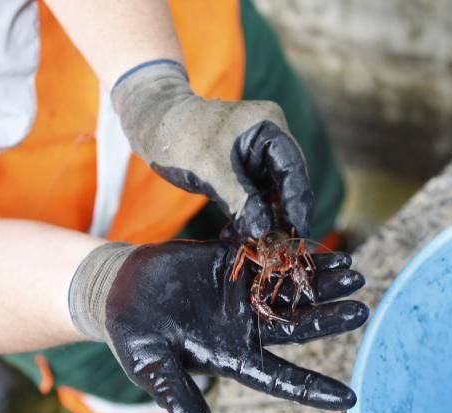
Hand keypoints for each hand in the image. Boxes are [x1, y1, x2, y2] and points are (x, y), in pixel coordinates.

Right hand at [68, 240, 368, 412]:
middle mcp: (247, 328)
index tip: (351, 399)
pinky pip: (270, 257)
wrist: (116, 290)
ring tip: (354, 272)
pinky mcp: (234, 264)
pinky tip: (321, 246)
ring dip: (322, 282)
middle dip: (330, 318)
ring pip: (292, 291)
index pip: (283, 379)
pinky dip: (293, 252)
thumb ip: (176, 395)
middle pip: (298, 327)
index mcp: (233, 358)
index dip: (315, 390)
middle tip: (362, 309)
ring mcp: (244, 295)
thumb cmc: (133, 336)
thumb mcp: (150, 368)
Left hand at [112, 60, 311, 240]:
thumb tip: (266, 234)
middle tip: (279, 248)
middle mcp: (270, 139)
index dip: (298, 204)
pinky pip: (254, 198)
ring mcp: (258, 156)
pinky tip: (235, 236)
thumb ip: (242, 202)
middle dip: (281, 217)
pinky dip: (247, 216)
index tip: (299, 234)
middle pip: (287, 184)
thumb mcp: (211, 171)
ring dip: (262, 222)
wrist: (152, 125)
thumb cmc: (179, 137)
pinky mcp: (245, 170)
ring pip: (271, 196)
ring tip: (251, 246)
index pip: (294, 169)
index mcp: (269, 126)